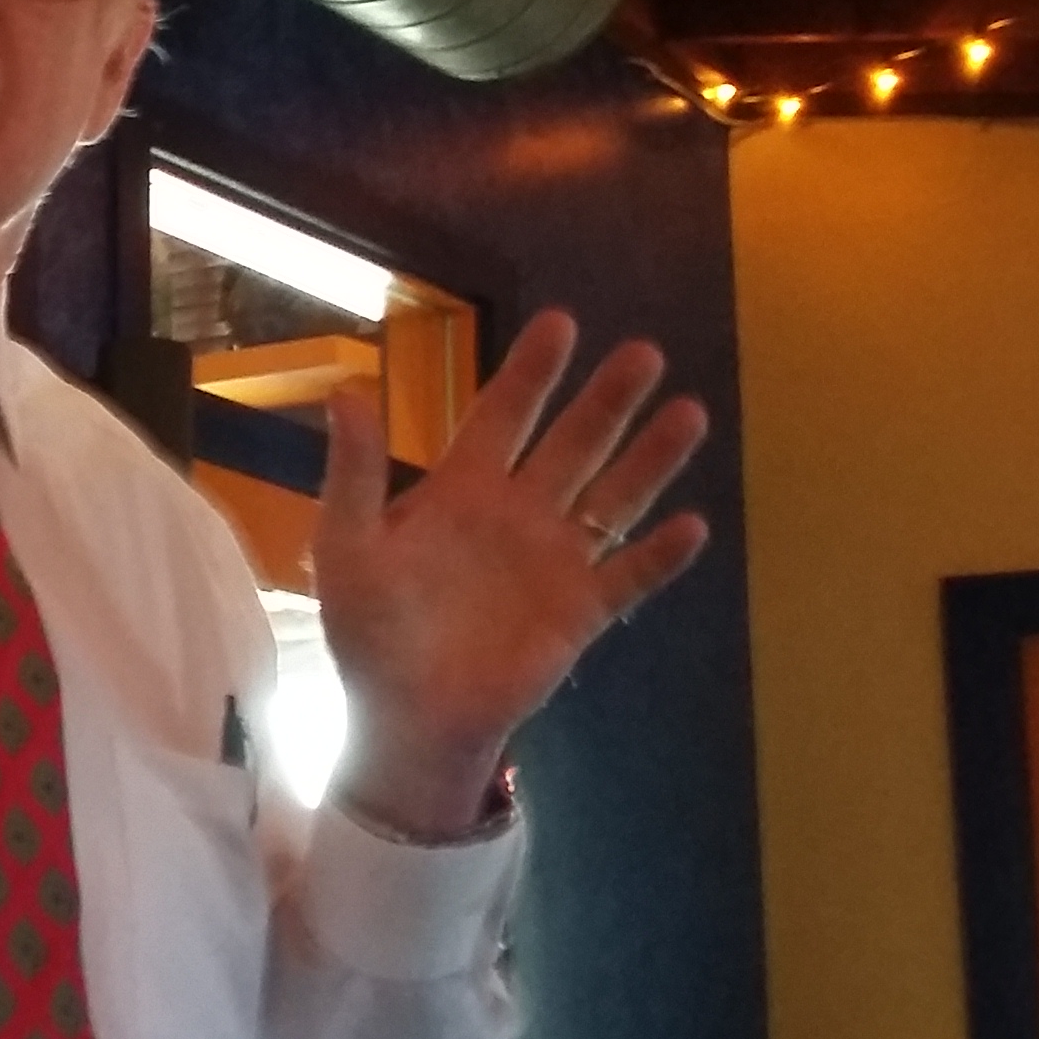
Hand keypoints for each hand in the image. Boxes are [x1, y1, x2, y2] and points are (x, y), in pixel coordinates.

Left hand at [313, 311, 710, 836]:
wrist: (405, 716)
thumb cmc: (370, 632)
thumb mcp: (349, 546)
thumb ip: (353, 473)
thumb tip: (347, 391)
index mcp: (461, 491)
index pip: (503, 415)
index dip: (532, 371)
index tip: (564, 322)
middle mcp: (518, 514)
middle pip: (573, 443)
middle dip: (607, 399)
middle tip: (644, 353)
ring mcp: (555, 561)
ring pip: (614, 497)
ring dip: (650, 459)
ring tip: (690, 412)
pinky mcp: (581, 612)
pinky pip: (629, 577)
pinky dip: (659, 555)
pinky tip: (692, 525)